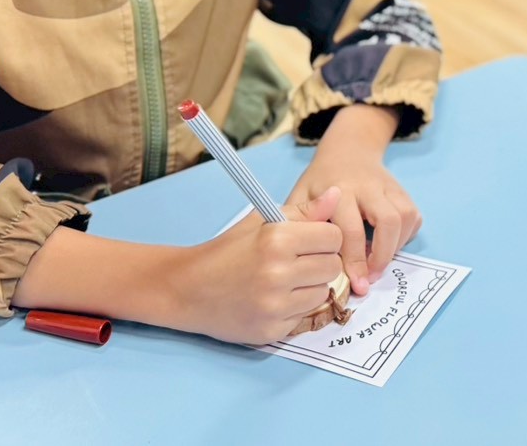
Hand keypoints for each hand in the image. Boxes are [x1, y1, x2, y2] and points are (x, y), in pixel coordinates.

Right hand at [172, 190, 343, 345]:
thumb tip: (337, 195)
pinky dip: (295, 308)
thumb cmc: (228, 250)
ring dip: (310, 286)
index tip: (312, 240)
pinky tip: (275, 299)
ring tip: (286, 280)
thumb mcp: (262, 220)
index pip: (333, 237)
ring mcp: (275, 306)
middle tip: (300, 260)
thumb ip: (304, 211)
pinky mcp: (272, 331)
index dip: (325, 237)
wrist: (189, 289)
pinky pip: (304, 316)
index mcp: (277, 240)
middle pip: (333, 267)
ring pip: (323, 293)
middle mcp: (278, 273)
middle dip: (321, 261)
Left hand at [287, 127, 421, 296]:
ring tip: (379, 263)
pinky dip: (406, 236)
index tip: (357, 286)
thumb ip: (301, 225)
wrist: (348, 148)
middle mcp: (367, 186)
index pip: (351, 230)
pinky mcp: (402, 191)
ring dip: (396, 247)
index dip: (355, 262)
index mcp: (339, 190)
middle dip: (383, 255)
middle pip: (387, 221)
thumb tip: (305, 262)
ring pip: (406, 218)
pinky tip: (389, 245)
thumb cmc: (320, 180)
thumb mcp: (301, 196)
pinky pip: (414, 217)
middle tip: (371, 277)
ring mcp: (388, 187)